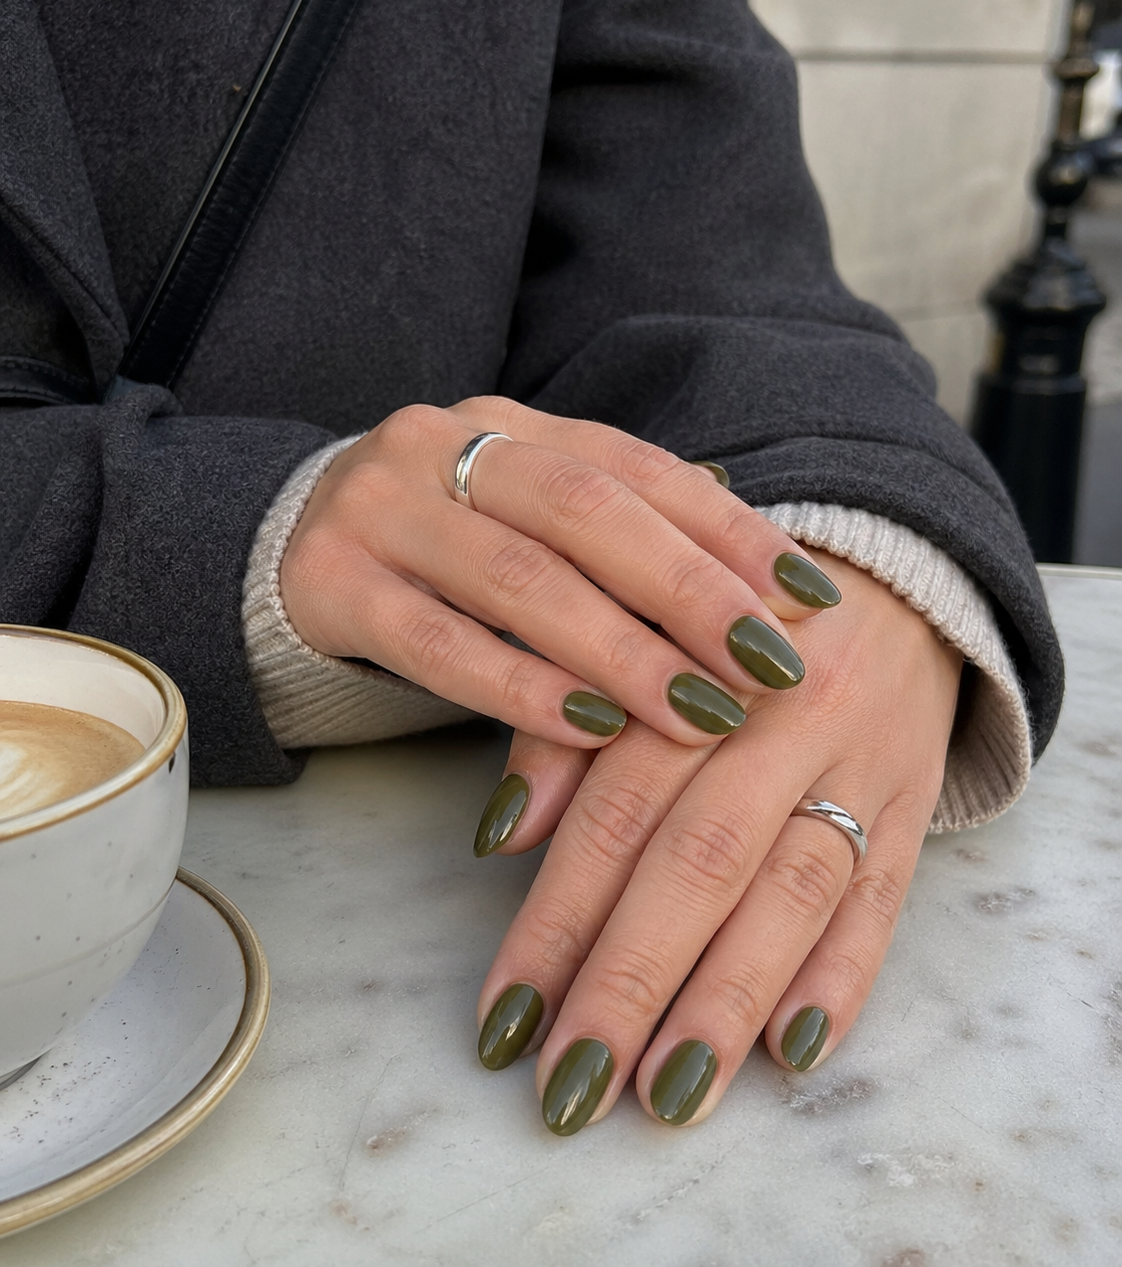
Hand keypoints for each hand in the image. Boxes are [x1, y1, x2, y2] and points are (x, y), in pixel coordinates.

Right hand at [281, 396, 840, 749]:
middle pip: (587, 511)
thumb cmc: (439, 548)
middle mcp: (445, 446)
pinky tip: (589, 732)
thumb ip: (621, 535)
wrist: (279, 547)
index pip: (638, 468)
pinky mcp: (331, 583)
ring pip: (518, 578)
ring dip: (621, 652)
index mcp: (510, 424)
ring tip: (697, 713)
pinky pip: (436, 642)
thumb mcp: (525, 521)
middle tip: (769, 666)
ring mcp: (381, 508)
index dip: (729, 530)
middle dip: (690, 590)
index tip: (809, 598)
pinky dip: (520, 689)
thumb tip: (759, 562)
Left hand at [474, 554, 961, 1131]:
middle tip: (572, 1086)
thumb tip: (504, 837)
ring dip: (727, 1001)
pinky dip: (843, 977)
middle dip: (631, 979)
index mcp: (693, 665)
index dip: (556, 918)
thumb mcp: (638, 647)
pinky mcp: (917, 806)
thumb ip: (565, 732)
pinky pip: (886, 899)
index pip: (616, 808)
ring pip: (793, 890)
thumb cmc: (721, 633)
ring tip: (668, 1098)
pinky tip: (794, 1054)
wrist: (887, 584)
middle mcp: (784, 714)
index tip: (505, 1018)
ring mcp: (861, 764)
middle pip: (701, 858)